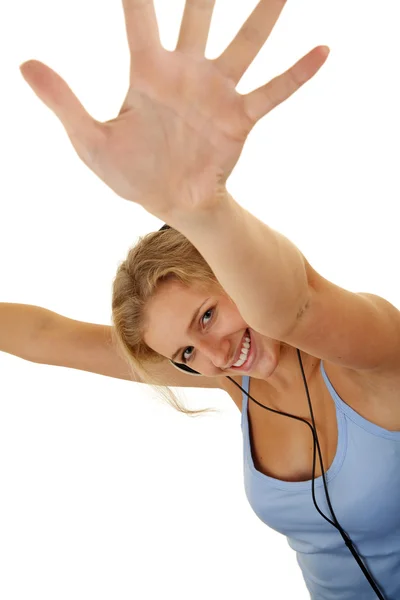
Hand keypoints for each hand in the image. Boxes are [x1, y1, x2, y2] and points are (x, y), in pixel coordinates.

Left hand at [19, 0, 328, 220]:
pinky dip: (296, 74)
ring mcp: (217, 93)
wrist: (168, 203)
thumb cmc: (129, 171)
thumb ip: (64, 102)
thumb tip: (23, 63)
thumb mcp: (89, 140)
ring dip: (263, 13)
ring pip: (244, 42)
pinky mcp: (240, 119)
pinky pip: (273, 92)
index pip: (138, 14)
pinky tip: (322, 49)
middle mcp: (186, 72)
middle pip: (198, 11)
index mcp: (146, 72)